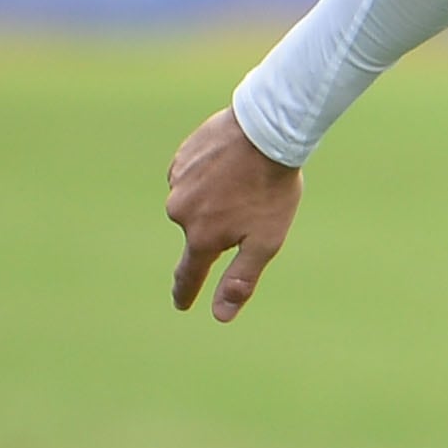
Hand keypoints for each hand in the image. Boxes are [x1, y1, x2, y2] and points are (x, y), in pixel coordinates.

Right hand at [165, 108, 302, 320]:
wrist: (265, 131)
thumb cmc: (271, 190)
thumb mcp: (264, 242)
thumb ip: (240, 281)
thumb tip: (220, 316)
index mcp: (201, 237)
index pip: (189, 274)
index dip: (186, 292)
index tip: (182, 304)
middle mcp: (180, 212)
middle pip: (199, 232)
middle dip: (220, 227)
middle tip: (251, 205)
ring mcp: (177, 182)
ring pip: (196, 202)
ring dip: (216, 199)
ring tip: (243, 181)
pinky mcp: (180, 158)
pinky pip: (192, 177)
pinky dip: (209, 176)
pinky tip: (230, 164)